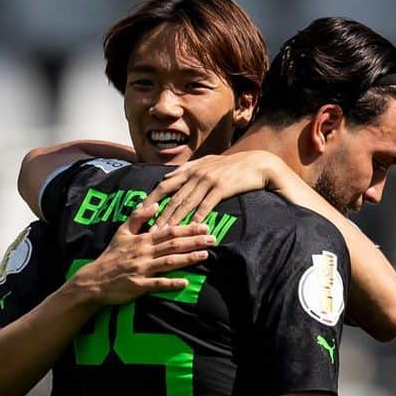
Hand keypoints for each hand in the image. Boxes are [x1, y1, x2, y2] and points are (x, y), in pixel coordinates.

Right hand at [71, 201, 213, 305]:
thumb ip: (138, 217)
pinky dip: (171, 283)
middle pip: (173, 245)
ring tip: (204, 256)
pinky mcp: (139, 286)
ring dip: (187, 259)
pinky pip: (157, 284)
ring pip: (168, 262)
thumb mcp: (122, 232)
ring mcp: (142, 270)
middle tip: (212, 239)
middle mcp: (144, 253)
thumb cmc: (112, 256)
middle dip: (194, 241)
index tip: (204, 225)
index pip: (169, 231)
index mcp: (142, 240)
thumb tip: (155, 204)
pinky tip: (185, 282)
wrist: (95, 280)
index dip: (187, 228)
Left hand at [146, 152, 280, 228]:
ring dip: (173, 219)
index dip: (152, 197)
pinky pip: (206, 205)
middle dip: (158, 214)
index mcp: (191, 168)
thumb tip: (169, 177)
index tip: (140, 210)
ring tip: (163, 233)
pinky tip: (189, 228)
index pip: (165, 183)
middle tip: (147, 229)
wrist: (255, 164)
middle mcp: (196, 173)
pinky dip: (196, 218)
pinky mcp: (221, 188)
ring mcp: (208, 180)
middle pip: (172, 196)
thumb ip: (187, 171)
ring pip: (186, 203)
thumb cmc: (230, 167)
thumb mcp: (206, 163)